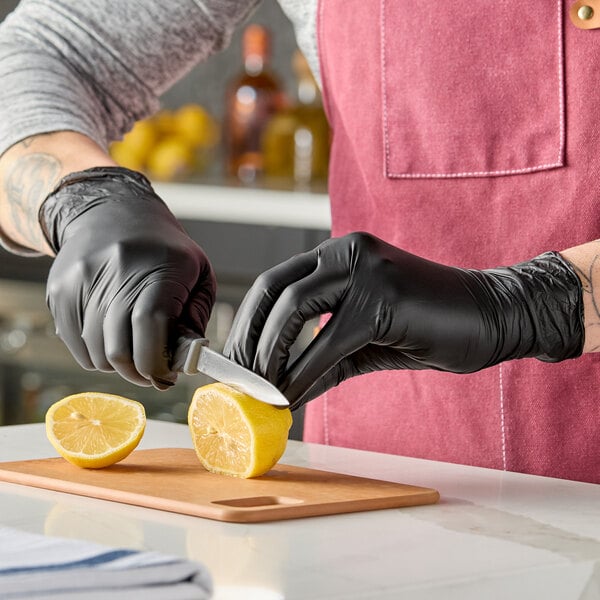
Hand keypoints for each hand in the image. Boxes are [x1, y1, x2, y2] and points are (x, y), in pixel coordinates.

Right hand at [41, 167, 215, 389]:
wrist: (114, 213)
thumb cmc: (166, 252)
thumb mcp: (198, 275)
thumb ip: (196, 318)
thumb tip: (183, 360)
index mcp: (160, 266)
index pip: (150, 325)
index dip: (156, 361)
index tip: (166, 377)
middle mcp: (117, 270)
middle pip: (118, 346)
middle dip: (138, 373)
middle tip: (152, 376)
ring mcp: (82, 279)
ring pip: (95, 351)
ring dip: (117, 365)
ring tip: (134, 354)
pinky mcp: (60, 289)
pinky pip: (75, 344)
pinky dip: (95, 354)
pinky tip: (112, 341)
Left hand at [224, 232, 582, 408]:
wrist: (490, 317)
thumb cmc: (426, 327)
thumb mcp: (362, 344)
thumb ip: (322, 361)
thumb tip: (282, 392)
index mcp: (338, 254)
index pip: (275, 282)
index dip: (248, 322)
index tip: (233, 360)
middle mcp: (346, 251)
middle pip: (275, 290)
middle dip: (248, 338)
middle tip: (235, 380)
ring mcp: (365, 269)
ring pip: (294, 309)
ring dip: (269, 355)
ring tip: (257, 392)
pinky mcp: (384, 297)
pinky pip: (329, 341)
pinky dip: (303, 373)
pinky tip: (290, 399)